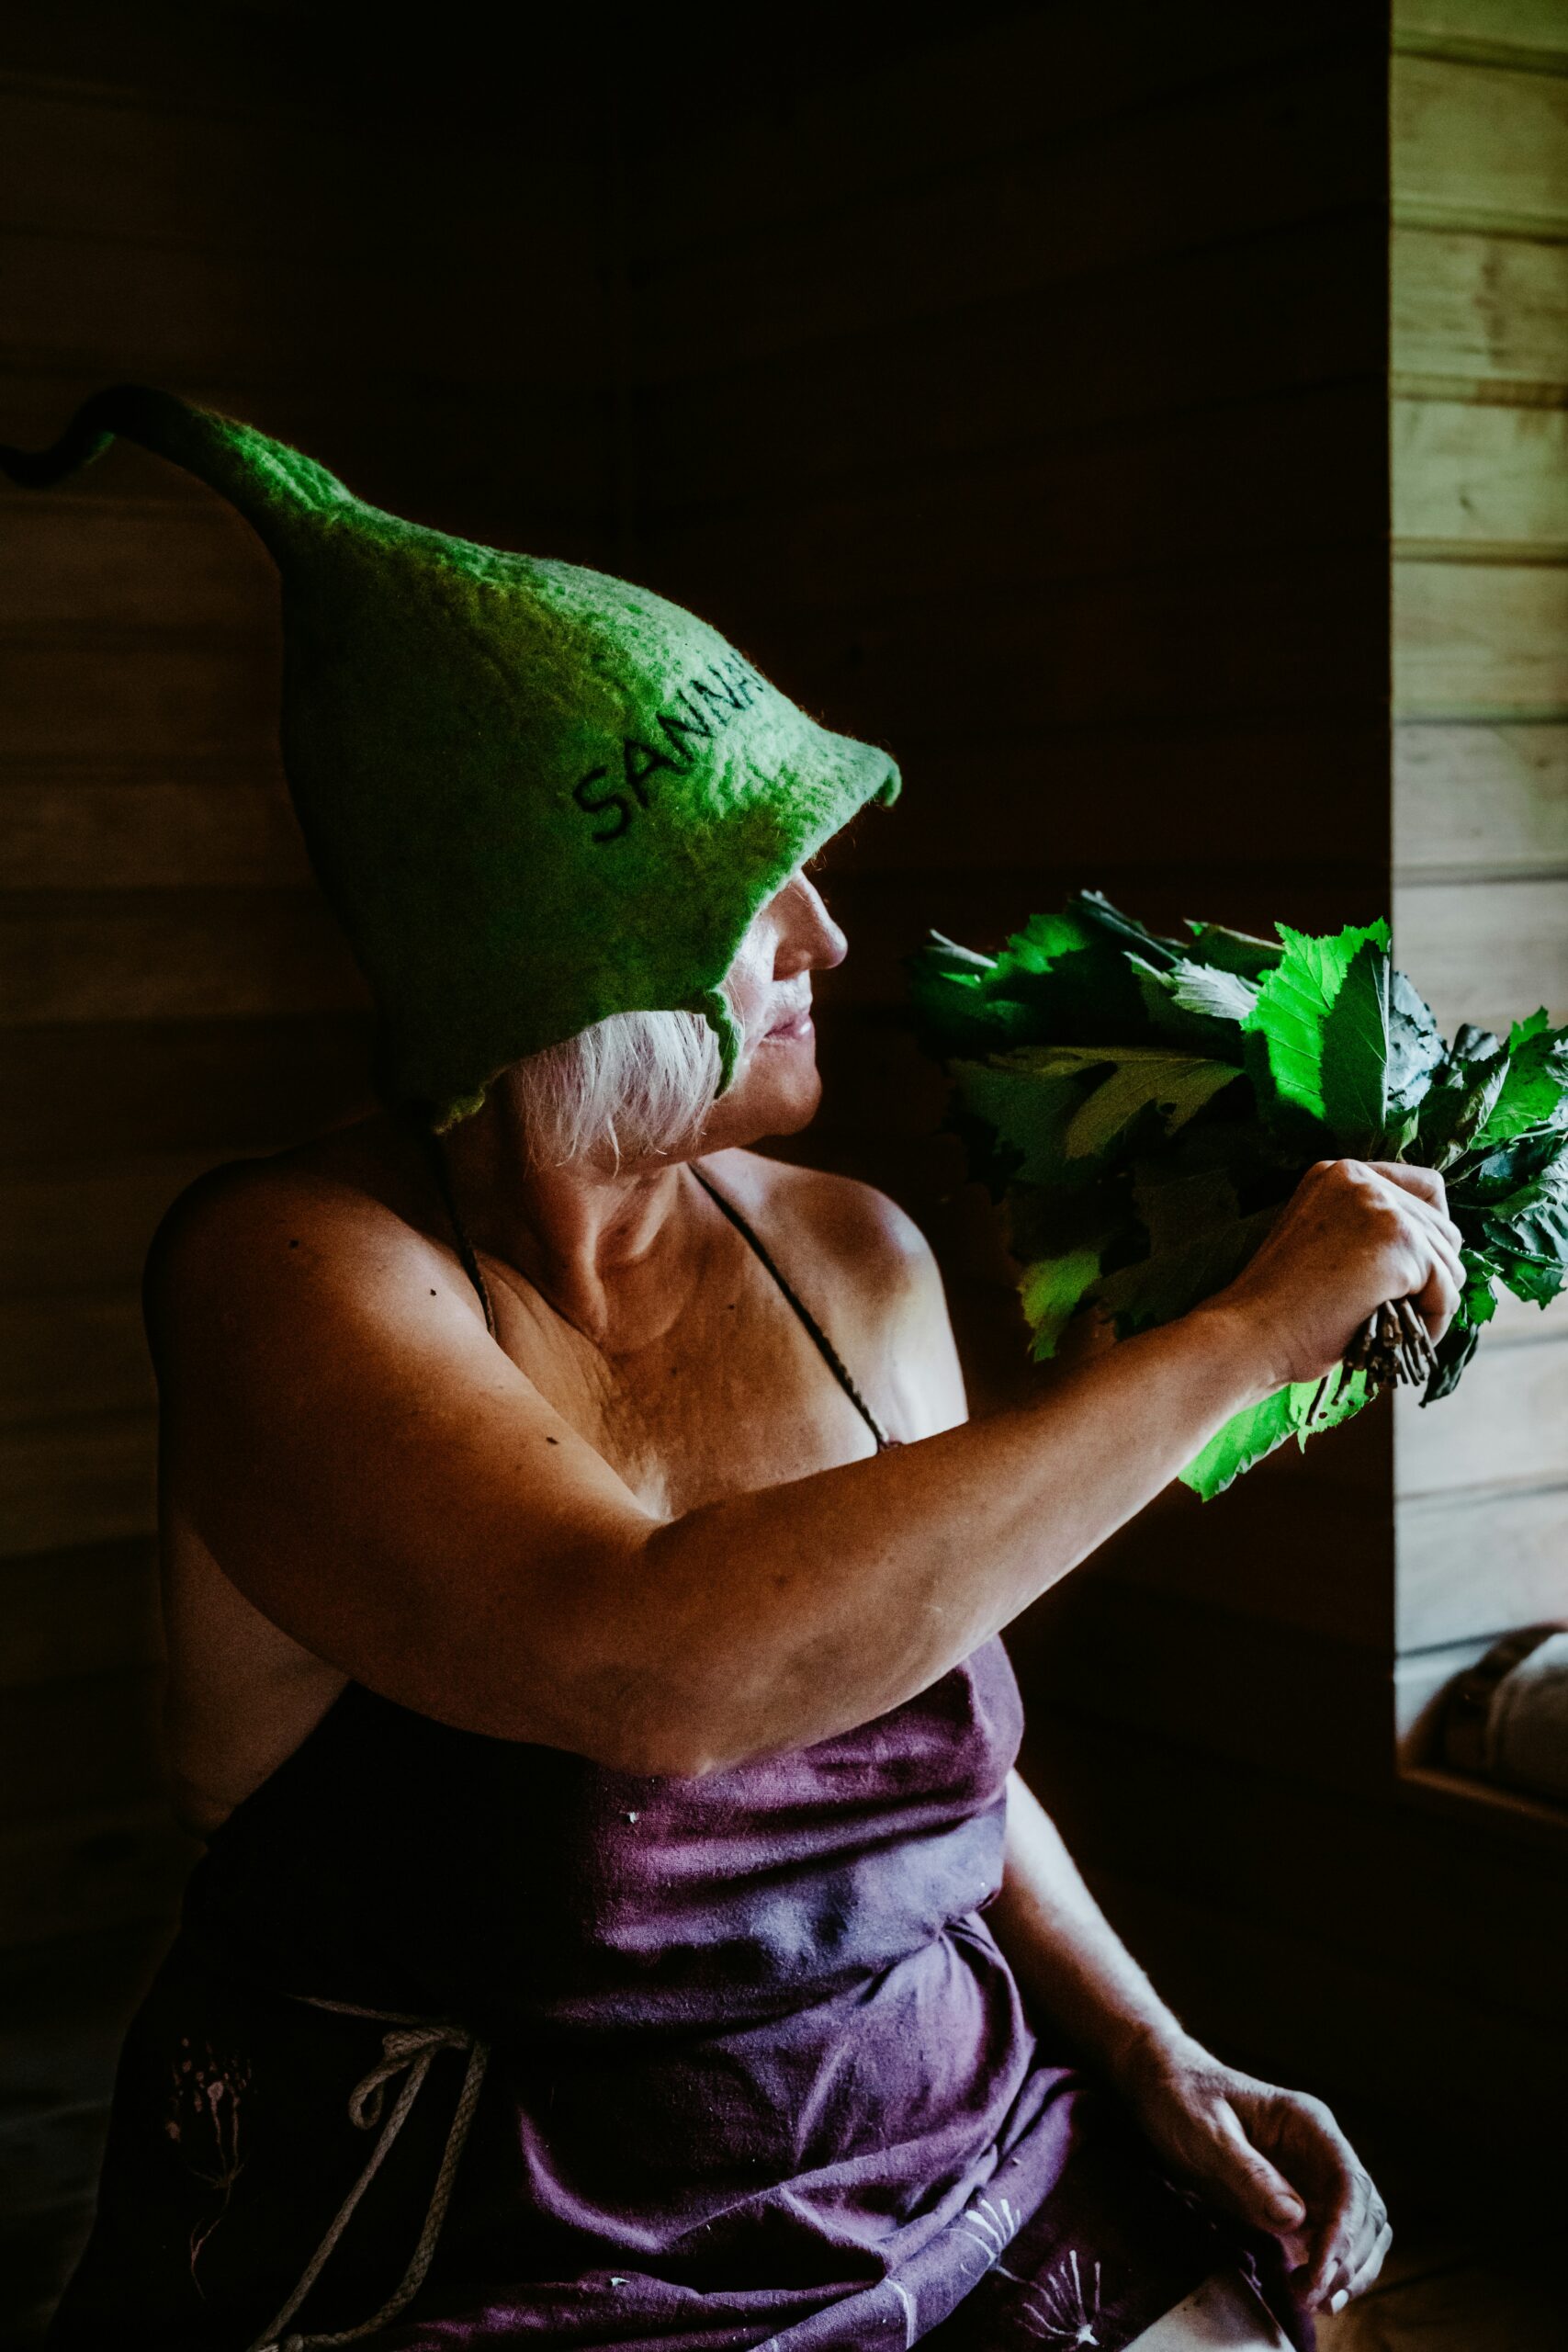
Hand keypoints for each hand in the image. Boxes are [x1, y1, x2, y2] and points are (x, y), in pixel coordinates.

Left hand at [1118, 2039, 1390, 2312]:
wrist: (1163, 2087)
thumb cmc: (1184, 2098)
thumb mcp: (1207, 2131)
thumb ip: (1248, 2173)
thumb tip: (1295, 2219)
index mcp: (1307, 2122)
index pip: (1348, 2181)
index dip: (1344, 2231)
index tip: (1320, 2270)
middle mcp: (1319, 2150)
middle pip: (1363, 2211)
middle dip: (1349, 2258)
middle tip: (1315, 2296)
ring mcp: (1310, 2177)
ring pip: (1358, 2230)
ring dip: (1349, 2269)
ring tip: (1319, 2303)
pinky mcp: (1294, 2201)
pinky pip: (1328, 2239)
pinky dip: (1329, 2268)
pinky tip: (1309, 2292)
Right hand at [1207, 1158, 1463, 1390]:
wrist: (1251, 1334)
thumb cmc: (1281, 1308)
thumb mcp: (1322, 1244)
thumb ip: (1365, 1229)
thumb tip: (1434, 1251)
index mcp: (1338, 1173)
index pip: (1424, 1187)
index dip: (1428, 1234)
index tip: (1411, 1273)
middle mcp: (1361, 1179)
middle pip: (1443, 1225)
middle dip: (1433, 1274)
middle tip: (1403, 1311)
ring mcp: (1382, 1207)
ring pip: (1449, 1259)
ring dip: (1434, 1301)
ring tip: (1401, 1329)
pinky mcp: (1399, 1243)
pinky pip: (1446, 1288)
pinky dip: (1434, 1320)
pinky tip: (1401, 1338)